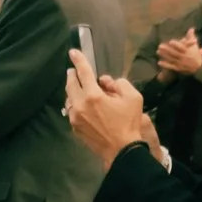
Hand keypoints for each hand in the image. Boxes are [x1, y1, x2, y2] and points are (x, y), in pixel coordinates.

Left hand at [65, 48, 147, 165]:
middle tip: (73, 70)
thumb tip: (105, 81)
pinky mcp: (74, 128)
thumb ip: (119, 84)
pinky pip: (72, 111)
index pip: (83, 73)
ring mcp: (75, 118)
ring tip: (80, 88)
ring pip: (69, 99)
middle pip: (70, 85)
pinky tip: (83, 105)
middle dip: (71, 75)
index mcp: (93, 96)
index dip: (78, 60)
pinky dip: (75, 104)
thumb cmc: (129, 122)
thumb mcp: (133, 97)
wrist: (121, 150)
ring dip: (73, 91)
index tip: (72, 52)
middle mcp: (79, 105)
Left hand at [154, 34, 201, 78]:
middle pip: (175, 53)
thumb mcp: (194, 45)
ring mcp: (180, 63)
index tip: (170, 41)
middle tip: (160, 46)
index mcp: (188, 51)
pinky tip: (159, 62)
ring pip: (172, 59)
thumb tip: (191, 28)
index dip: (176, 45)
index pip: (182, 47)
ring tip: (157, 51)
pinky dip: (165, 65)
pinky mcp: (178, 68)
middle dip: (167, 50)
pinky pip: (171, 67)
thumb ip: (191, 37)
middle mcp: (184, 57)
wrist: (199, 67)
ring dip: (164, 56)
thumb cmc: (195, 53)